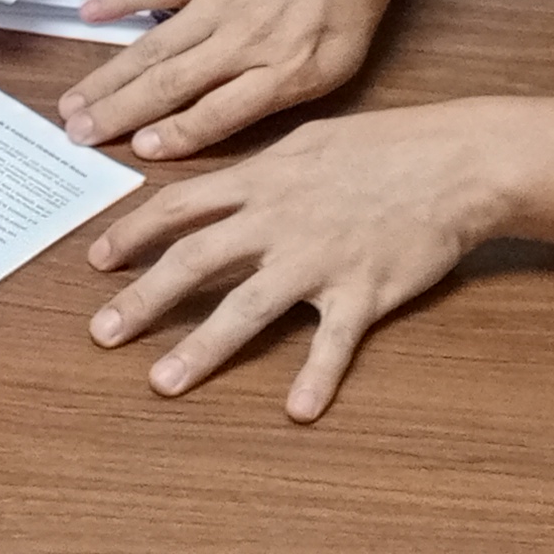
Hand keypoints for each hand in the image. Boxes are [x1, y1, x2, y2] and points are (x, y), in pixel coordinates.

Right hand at [58, 0, 406, 160]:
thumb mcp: (341, 60)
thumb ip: (287, 90)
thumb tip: (229, 116)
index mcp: (282, 70)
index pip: (216, 115)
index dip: (173, 137)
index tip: (135, 151)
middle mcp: (243, 40)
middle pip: (171, 86)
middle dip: (120, 114)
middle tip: (76, 136)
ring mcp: (219, 0)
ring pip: (154, 48)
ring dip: (110, 77)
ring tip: (72, 102)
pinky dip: (120, 1)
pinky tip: (87, 15)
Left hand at [83, 104, 496, 420]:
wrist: (456, 160)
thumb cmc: (387, 145)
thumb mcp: (310, 141)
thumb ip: (262, 169)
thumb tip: (221, 186)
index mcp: (263, 179)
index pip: (180, 206)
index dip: (132, 232)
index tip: (96, 260)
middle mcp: (279, 220)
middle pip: (195, 260)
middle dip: (143, 298)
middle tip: (101, 333)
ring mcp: (319, 258)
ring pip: (247, 307)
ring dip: (201, 348)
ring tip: (163, 382)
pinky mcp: (364, 291)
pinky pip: (334, 342)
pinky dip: (316, 378)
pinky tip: (297, 411)